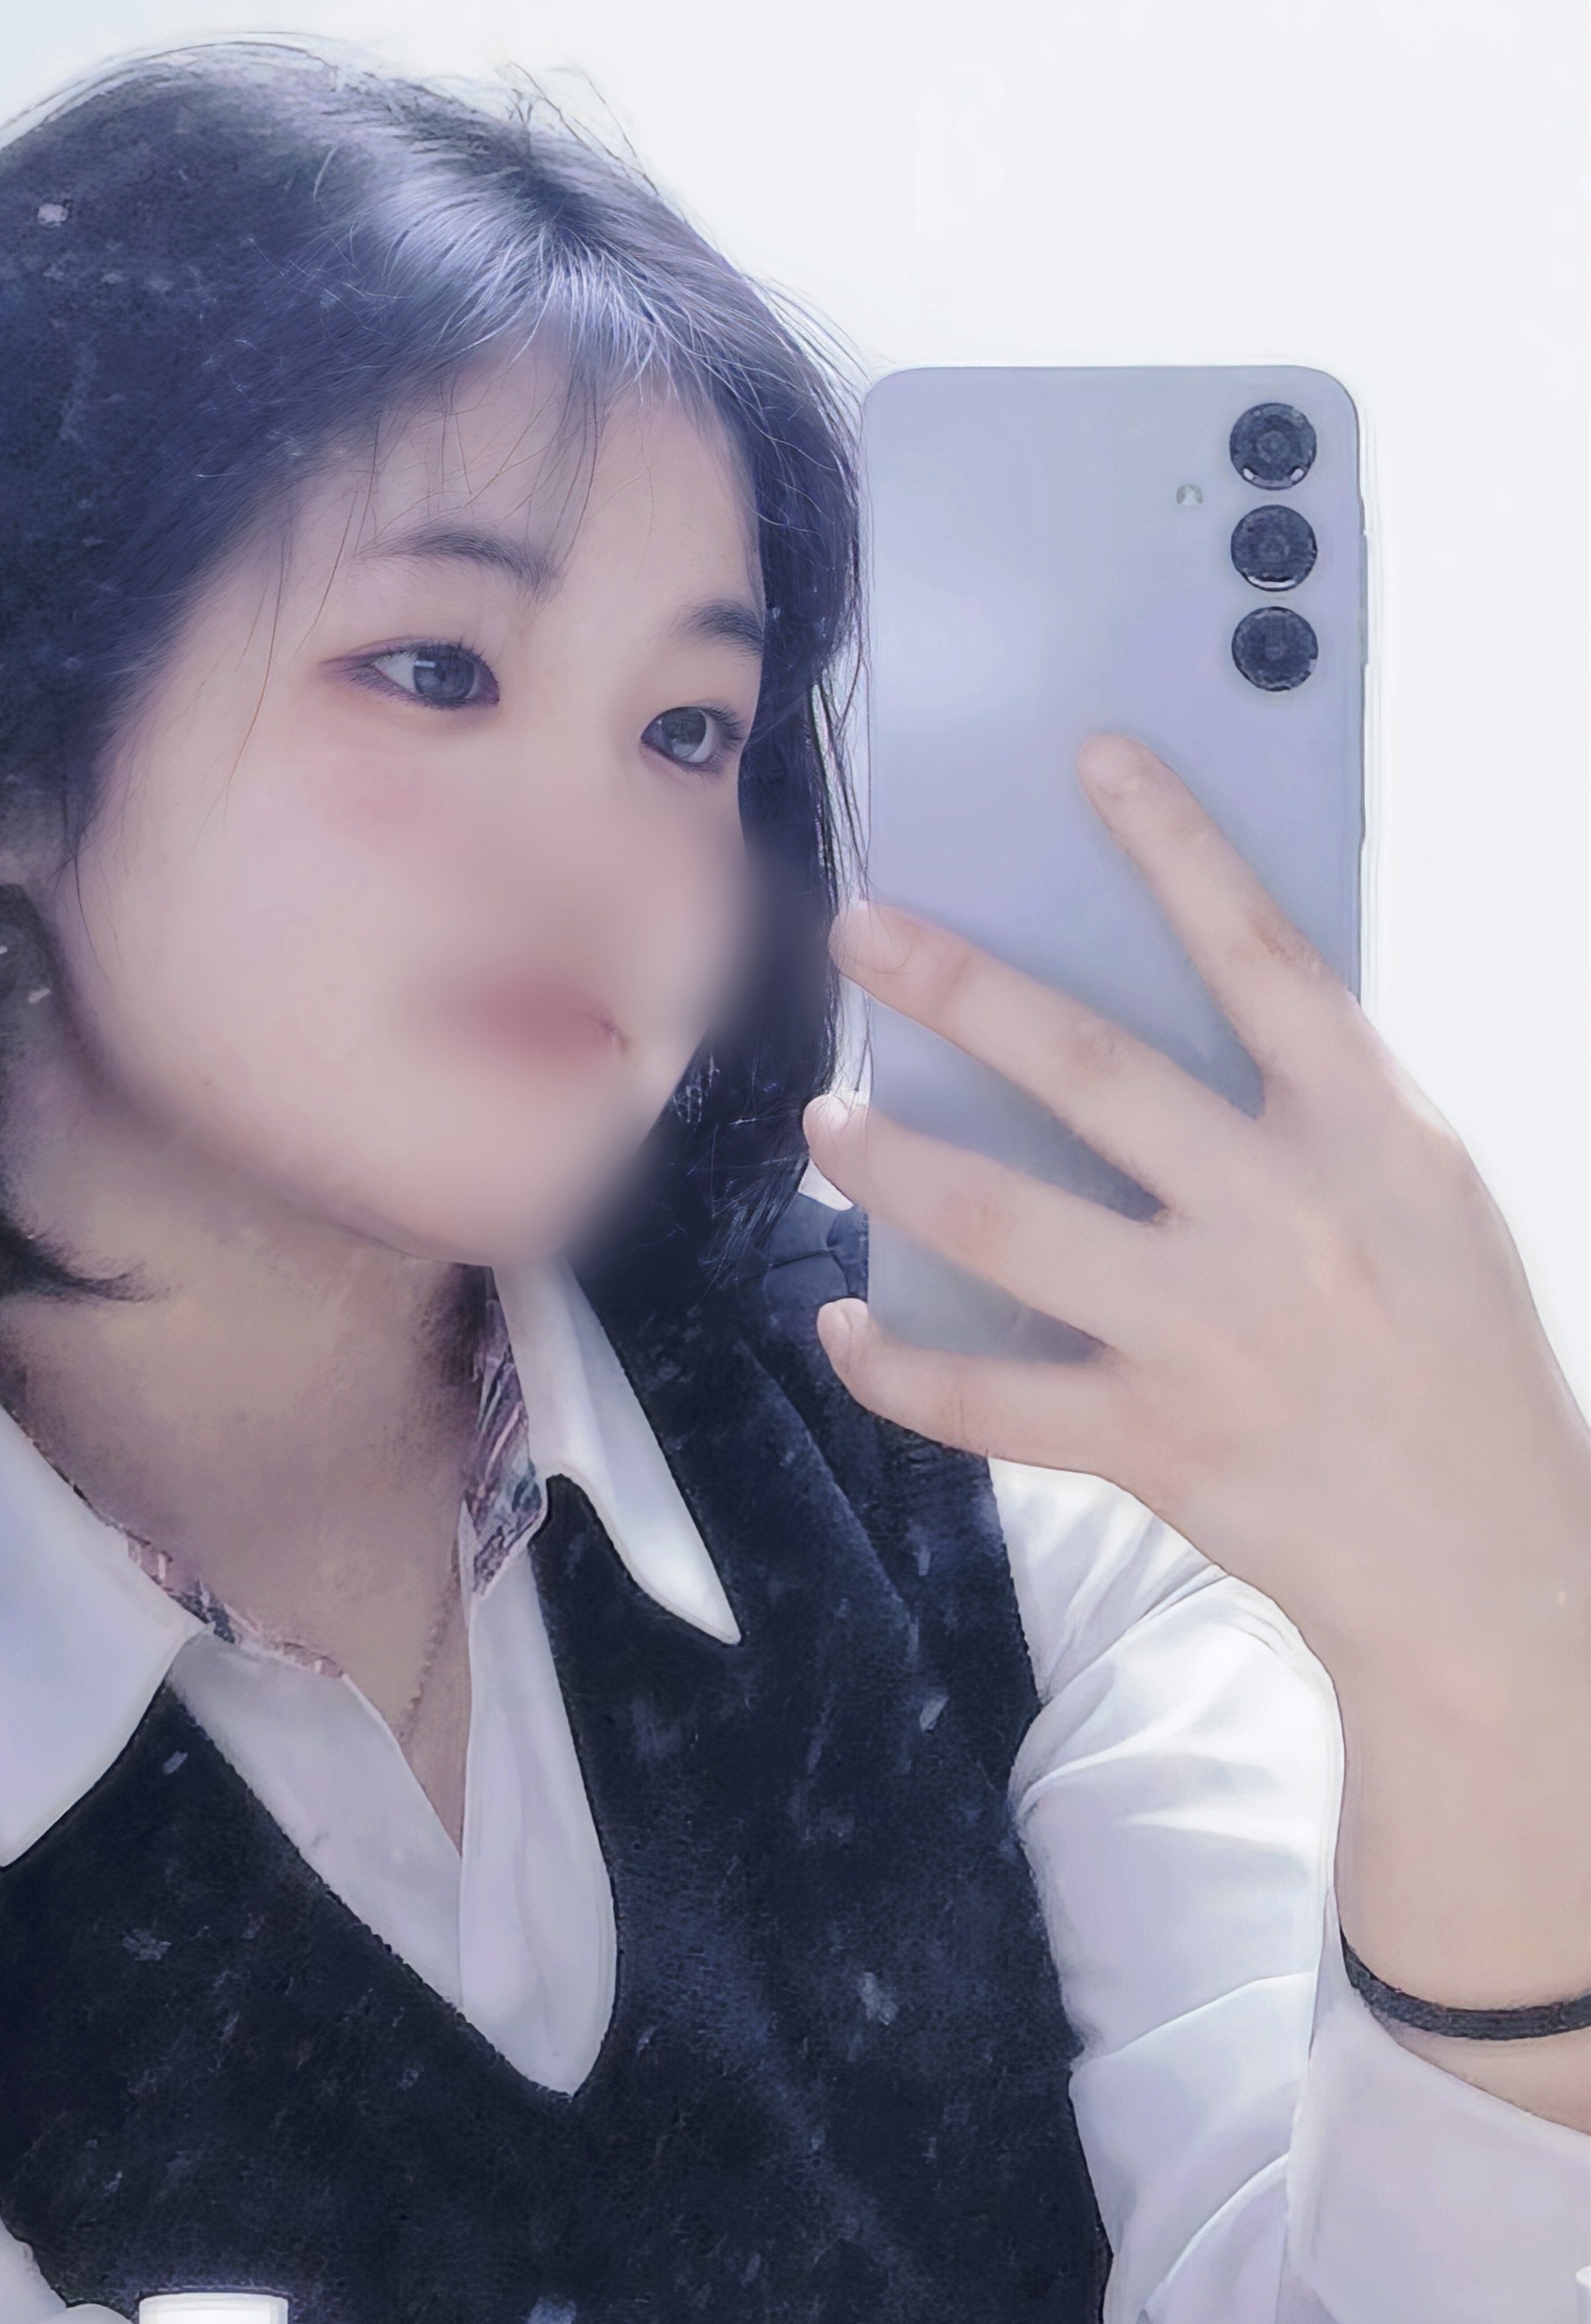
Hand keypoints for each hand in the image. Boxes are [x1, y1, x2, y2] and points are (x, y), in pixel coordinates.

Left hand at [802, 732, 1588, 1715]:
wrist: (1494, 1563)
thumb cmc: (1455, 1350)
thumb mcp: (1424, 1191)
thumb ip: (1315, 1102)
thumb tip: (1192, 996)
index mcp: (1368, 1133)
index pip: (1260, 955)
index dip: (1179, 848)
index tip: (1100, 760)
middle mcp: (1282, 1216)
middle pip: (1090, 1069)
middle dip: (958, 987)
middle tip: (863, 929)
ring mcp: (1210, 1332)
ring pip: (1006, 1220)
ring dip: (894, 1162)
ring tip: (827, 1116)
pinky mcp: (1156, 1442)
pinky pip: (990, 1398)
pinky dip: (900, 1365)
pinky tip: (846, 1326)